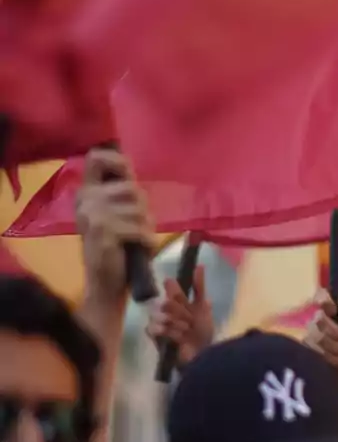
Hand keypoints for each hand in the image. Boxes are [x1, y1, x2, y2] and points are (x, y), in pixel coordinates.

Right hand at [75, 149, 154, 304]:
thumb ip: (122, 194)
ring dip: (146, 227)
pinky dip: (147, 240)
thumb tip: (133, 173)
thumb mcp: (117, 214)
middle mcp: (86, 199)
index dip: (118, 161)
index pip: (96, 159)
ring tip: (137, 239)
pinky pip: (139, 229)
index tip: (129, 174)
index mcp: (87, 192)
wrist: (105, 282)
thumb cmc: (117, 246)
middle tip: (138, 226)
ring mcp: (93, 215)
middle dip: (143, 208)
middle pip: (131, 188)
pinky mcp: (104, 231)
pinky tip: (140, 248)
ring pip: (139, 210)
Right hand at [145, 264, 211, 365]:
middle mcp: (167, 308)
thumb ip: (199, 287)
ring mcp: (159, 321)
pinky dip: (165, 331)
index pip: (171, 286)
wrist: (201, 354)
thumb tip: (199, 265)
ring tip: (185, 330)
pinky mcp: (154, 335)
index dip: (175, 290)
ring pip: (158, 312)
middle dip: (181, 312)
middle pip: (166, 300)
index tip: (181, 297)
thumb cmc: (203, 331)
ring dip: (175, 322)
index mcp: (179, 299)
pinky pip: (151, 326)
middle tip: (190, 322)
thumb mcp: (203, 308)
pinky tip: (175, 337)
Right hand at [303, 290, 337, 393]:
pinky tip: (331, 366)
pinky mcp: (299, 355)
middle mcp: (315, 327)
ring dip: (334, 349)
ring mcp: (306, 341)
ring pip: (317, 335)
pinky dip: (328, 359)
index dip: (324, 300)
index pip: (321, 299)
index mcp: (330, 320)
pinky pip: (313, 350)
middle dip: (336, 333)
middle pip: (319, 319)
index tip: (330, 308)